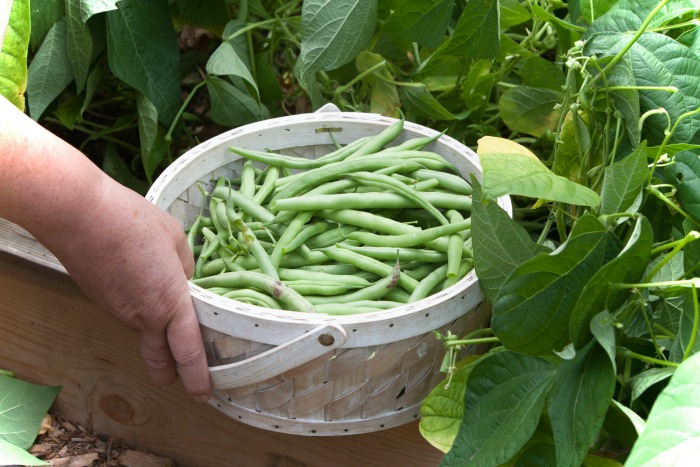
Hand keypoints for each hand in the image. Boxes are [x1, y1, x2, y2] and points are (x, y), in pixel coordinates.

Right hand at [46, 175, 211, 401]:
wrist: (78, 215)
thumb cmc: (133, 221)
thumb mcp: (175, 239)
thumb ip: (185, 267)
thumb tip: (184, 279)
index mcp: (171, 303)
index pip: (188, 352)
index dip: (197, 377)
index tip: (203, 392)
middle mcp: (144, 316)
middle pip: (159, 359)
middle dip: (172, 374)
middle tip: (182, 380)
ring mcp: (119, 311)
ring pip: (143, 332)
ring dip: (156, 332)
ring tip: (166, 308)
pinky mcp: (102, 301)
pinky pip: (127, 313)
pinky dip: (138, 310)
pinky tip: (140, 285)